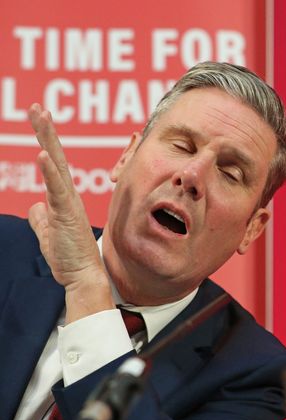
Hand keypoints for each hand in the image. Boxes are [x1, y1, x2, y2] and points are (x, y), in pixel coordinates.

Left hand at [27, 104, 113, 323]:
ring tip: (40, 117)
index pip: (52, 164)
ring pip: (56, 165)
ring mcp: (68, 203)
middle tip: (37, 107)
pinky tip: (42, 154)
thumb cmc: (68, 259)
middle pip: (55, 156)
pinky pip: (57, 188)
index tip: (40, 118)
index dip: (46, 140)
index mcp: (62, 199)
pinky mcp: (67, 214)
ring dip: (47, 140)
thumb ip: (41, 220)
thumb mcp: (48, 236)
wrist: (82, 277)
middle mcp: (67, 196)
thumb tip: (35, 207)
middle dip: (46, 131)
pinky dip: (49, 171)